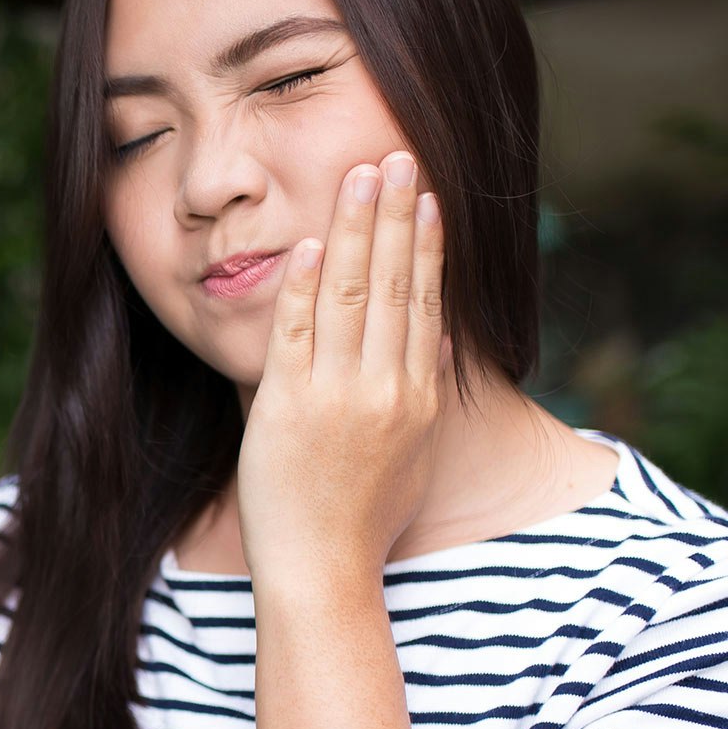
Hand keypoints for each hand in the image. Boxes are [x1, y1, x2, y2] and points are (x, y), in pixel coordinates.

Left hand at [236, 149, 447, 585]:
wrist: (324, 568)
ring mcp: (334, 396)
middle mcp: (383, 389)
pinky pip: (295, 335)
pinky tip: (308, 243)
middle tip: (397, 160)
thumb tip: (441, 335)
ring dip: (354, 232)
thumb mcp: (415, 451)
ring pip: (348, 297)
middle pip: (391, 286)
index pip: (424, 303)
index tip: (428, 198)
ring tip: (360, 179)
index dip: (426, 246)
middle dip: (394, 217)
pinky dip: (302, 287)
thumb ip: (428, 388)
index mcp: (416, 397)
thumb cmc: (368, 512)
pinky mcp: (286, 406)